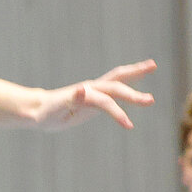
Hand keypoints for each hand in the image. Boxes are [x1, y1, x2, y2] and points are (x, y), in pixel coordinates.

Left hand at [31, 60, 156, 131]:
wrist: (39, 109)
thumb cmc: (45, 113)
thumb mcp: (55, 111)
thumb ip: (70, 100)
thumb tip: (82, 89)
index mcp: (82, 95)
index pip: (104, 102)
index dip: (117, 113)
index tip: (129, 126)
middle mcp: (90, 88)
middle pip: (115, 85)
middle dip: (133, 92)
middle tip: (151, 100)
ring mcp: (94, 89)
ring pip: (117, 78)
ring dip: (135, 73)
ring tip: (153, 65)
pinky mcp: (96, 95)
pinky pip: (115, 86)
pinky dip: (128, 79)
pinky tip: (138, 78)